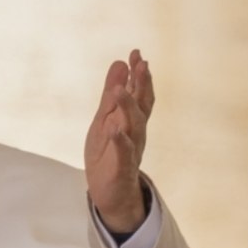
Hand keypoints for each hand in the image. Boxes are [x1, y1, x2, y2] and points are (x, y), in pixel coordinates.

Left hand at [84, 49, 154, 232]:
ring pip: (134, 127)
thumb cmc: (107, 154)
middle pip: (142, 106)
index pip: (138, 93)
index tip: (136, 53)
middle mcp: (135, 132)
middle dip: (142, 85)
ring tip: (120, 90)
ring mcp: (131, 149)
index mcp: (131, 120)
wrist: (109, 194)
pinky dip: (120, 141)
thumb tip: (119, 63)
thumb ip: (112, 94)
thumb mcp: (105, 118)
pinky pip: (123, 153)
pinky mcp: (122, 167)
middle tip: (141, 63)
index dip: (138, 74)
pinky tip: (115, 129)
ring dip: (128, 108)